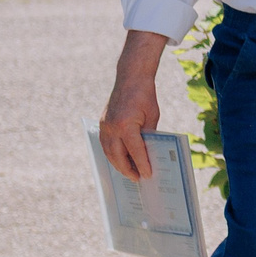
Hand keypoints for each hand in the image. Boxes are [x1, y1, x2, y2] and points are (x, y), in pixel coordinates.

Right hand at [99, 30, 167, 182]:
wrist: (130, 78)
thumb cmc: (145, 96)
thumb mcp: (153, 116)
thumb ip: (148, 134)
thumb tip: (148, 152)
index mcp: (126, 125)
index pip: (134, 151)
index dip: (141, 165)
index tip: (147, 175)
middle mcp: (112, 128)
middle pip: (118, 156)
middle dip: (127, 169)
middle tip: (137, 178)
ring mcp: (105, 126)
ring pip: (109, 152)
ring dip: (118, 164)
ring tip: (129, 172)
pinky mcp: (102, 124)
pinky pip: (105, 144)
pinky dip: (112, 154)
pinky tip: (120, 159)